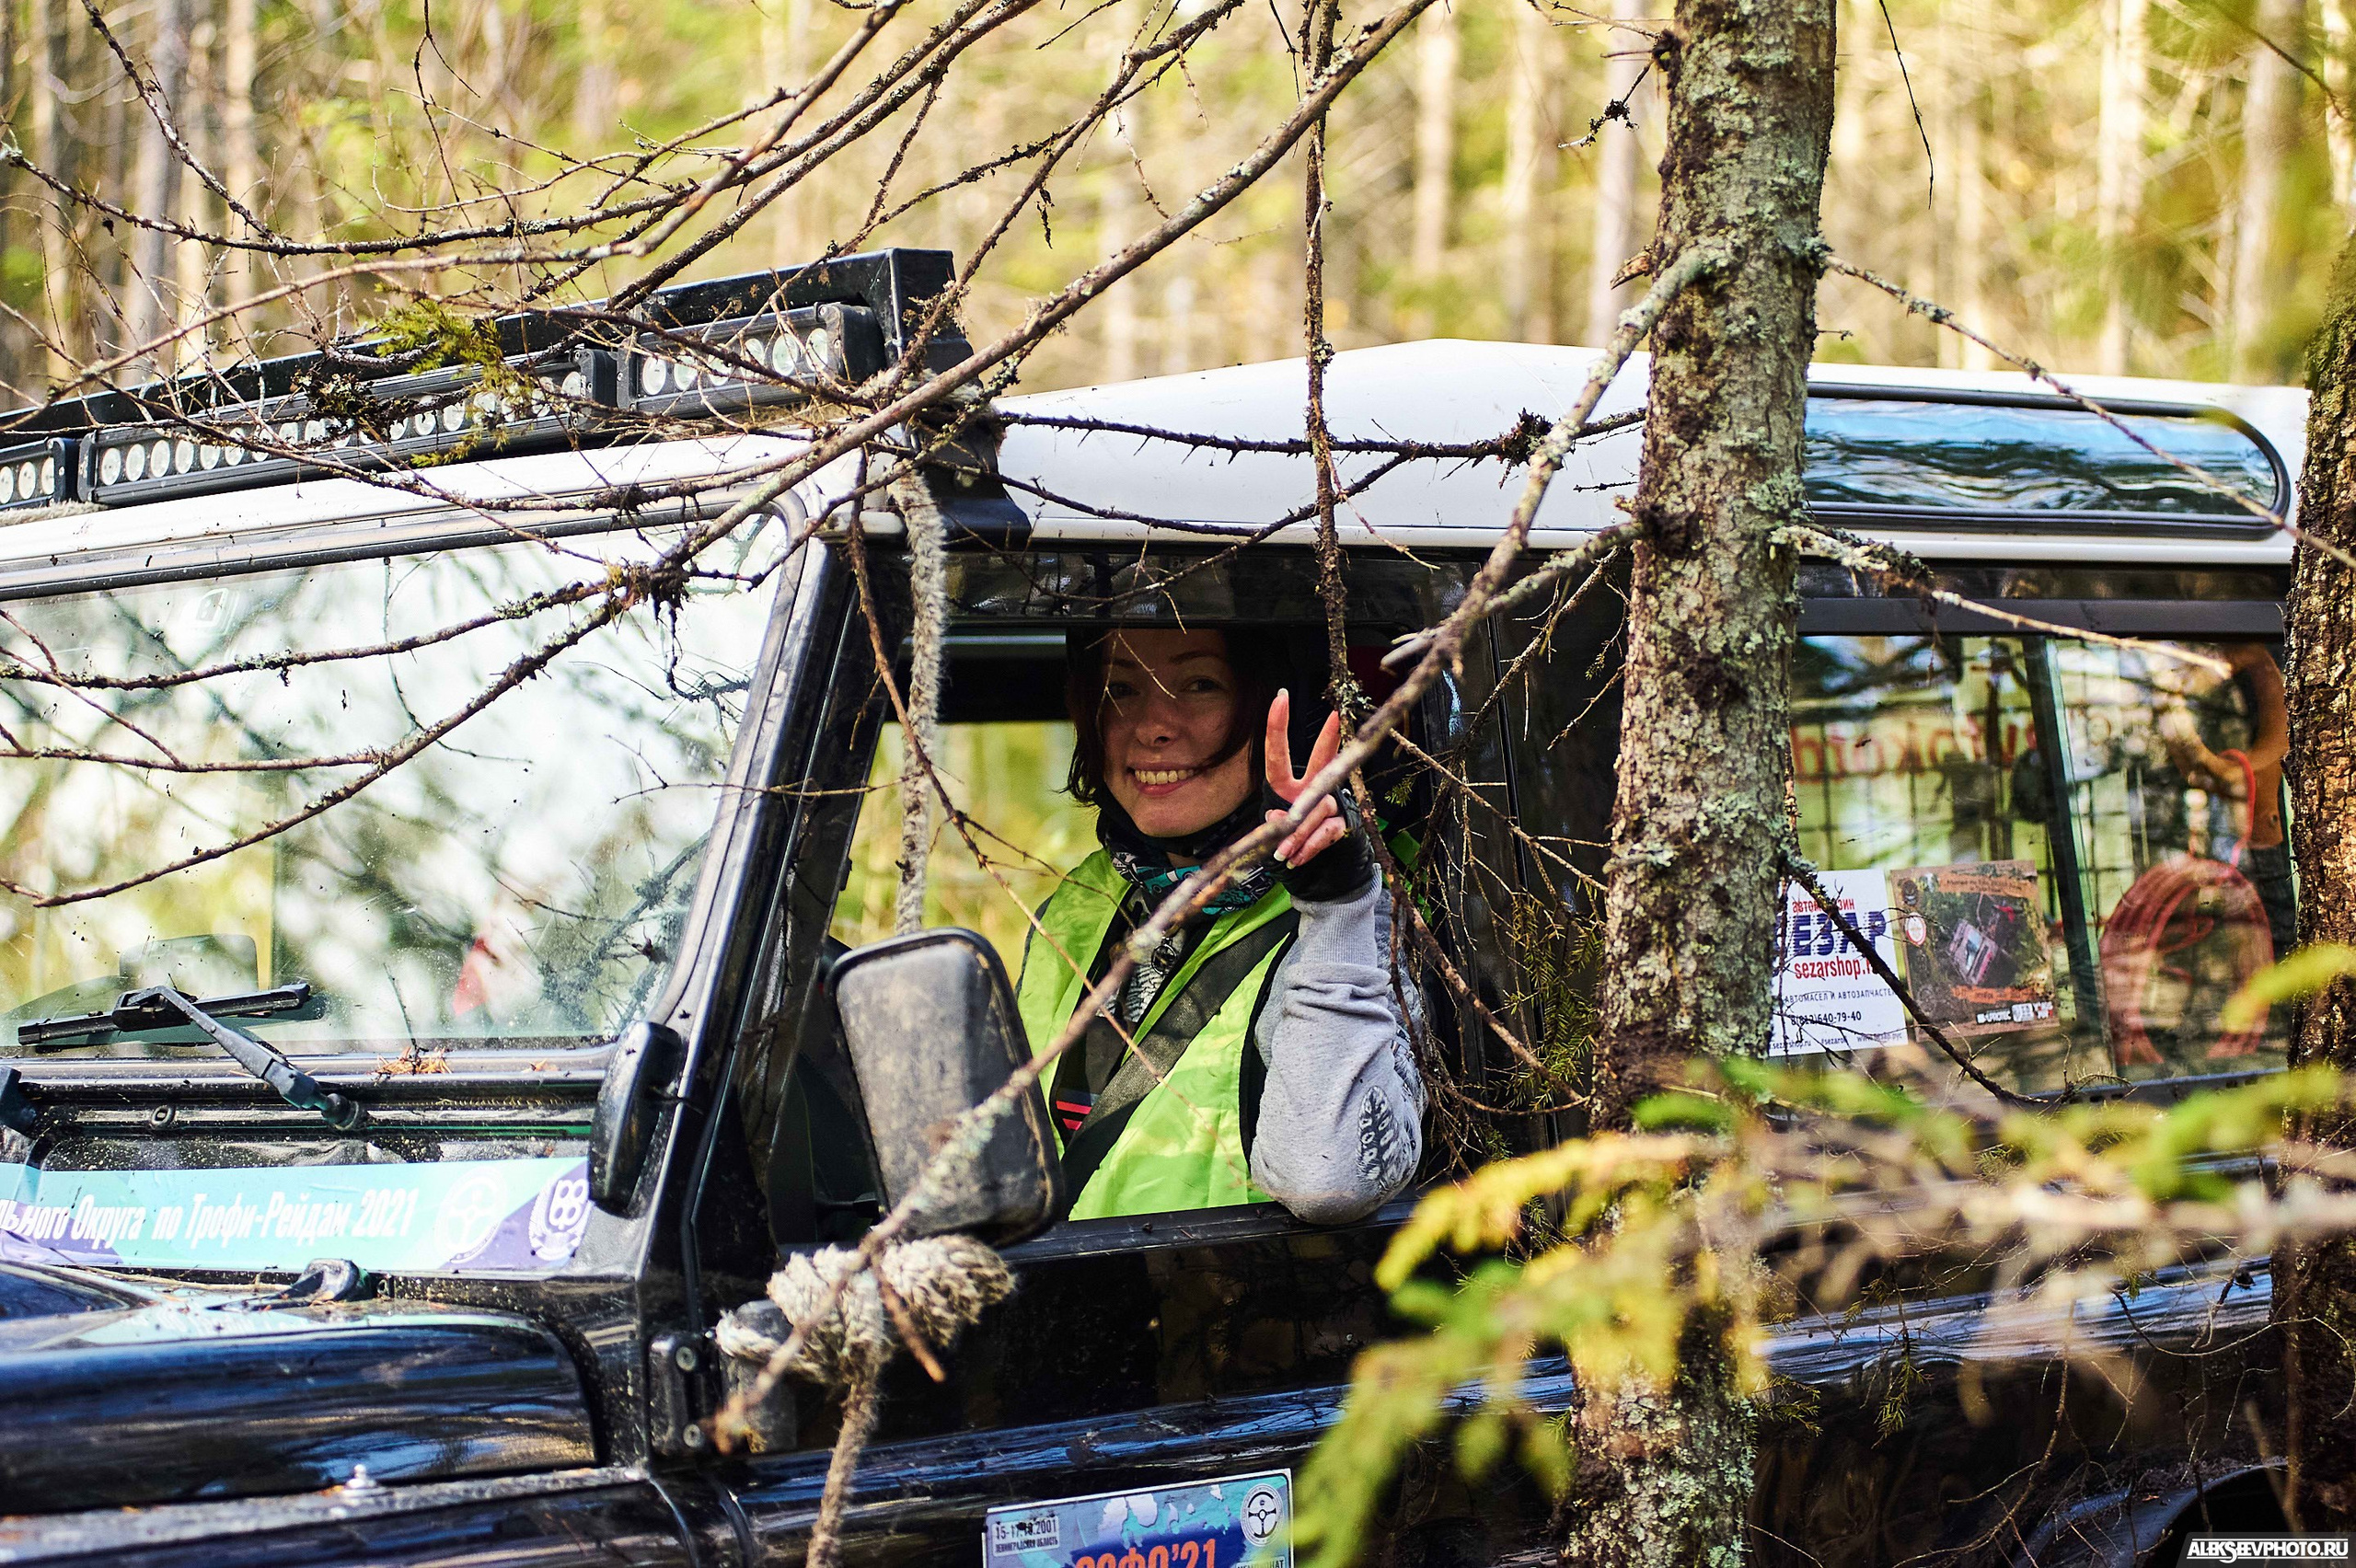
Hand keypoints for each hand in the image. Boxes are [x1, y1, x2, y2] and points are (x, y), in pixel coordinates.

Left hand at [1264, 688, 1347, 865]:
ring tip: (1282, 855)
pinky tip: (1295, 859)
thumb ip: (1278, 824)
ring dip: (1296, 835)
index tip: (1281, 697)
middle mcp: (1311, 787)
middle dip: (1328, 740)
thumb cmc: (1289, 839)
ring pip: (1315, 810)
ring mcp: (1328, 803)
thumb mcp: (1275, 831)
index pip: (1278, 753)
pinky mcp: (1340, 823)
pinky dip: (1308, 848)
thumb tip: (1282, 821)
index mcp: (1286, 784)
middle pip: (1320, 761)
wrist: (1315, 866)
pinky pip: (1324, 832)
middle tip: (1335, 718)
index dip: (1277, 726)